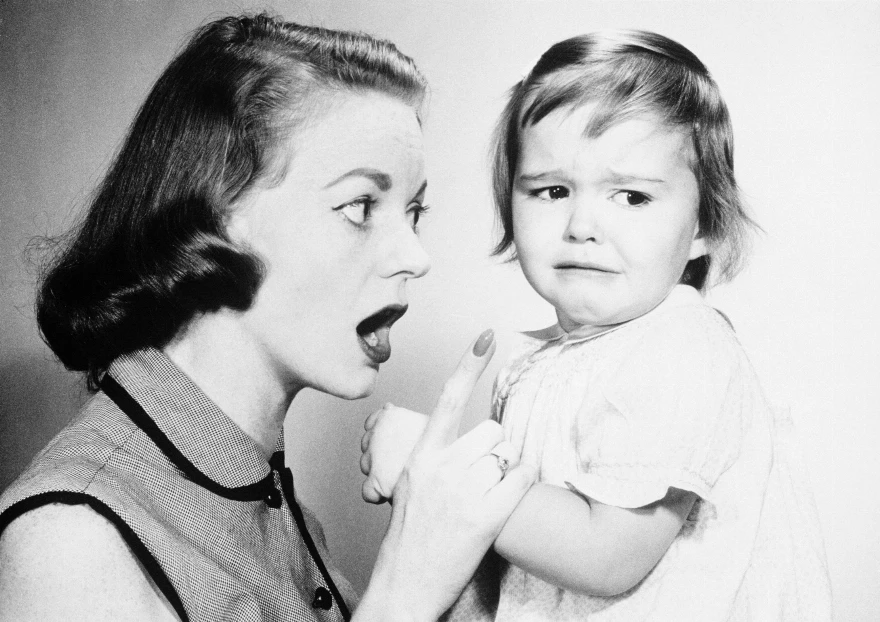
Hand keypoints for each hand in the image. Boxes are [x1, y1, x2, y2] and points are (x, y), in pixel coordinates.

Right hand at [355, 330, 536, 620]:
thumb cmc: (409, 536)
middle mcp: (441, 468)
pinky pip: (520, 480)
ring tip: (485, 498)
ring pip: (506, 455)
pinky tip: (507, 501)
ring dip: (504, 471)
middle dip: (494, 451)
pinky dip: (521, 485)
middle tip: (481, 479)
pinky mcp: (485, 517)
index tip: (487, 336)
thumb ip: (433, 458)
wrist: (404, 583)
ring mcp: (463, 491)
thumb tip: (461, 439)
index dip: (468, 365)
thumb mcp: (409, 486)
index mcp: (420, 456)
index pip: (447, 399)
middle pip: (491, 432)